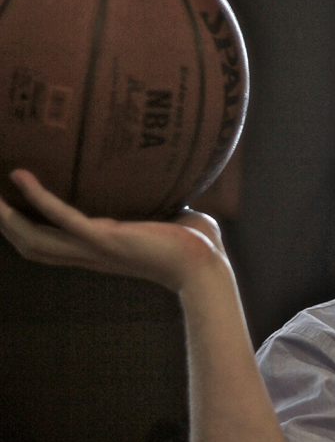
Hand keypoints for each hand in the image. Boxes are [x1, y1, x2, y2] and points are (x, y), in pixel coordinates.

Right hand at [0, 169, 227, 293]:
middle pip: (31, 244)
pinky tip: (21, 176)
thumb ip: (156, 205)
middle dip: (5, 224)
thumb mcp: (165, 220)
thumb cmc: (194, 244)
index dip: (24, 230)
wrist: (207, 265)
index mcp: (100, 250)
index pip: (50, 245)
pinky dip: (39, 197)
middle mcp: (90, 253)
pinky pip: (62, 218)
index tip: (7, 208)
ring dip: (7, 216)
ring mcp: (95, 248)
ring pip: (35, 237)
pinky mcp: (106, 238)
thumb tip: (166, 179)